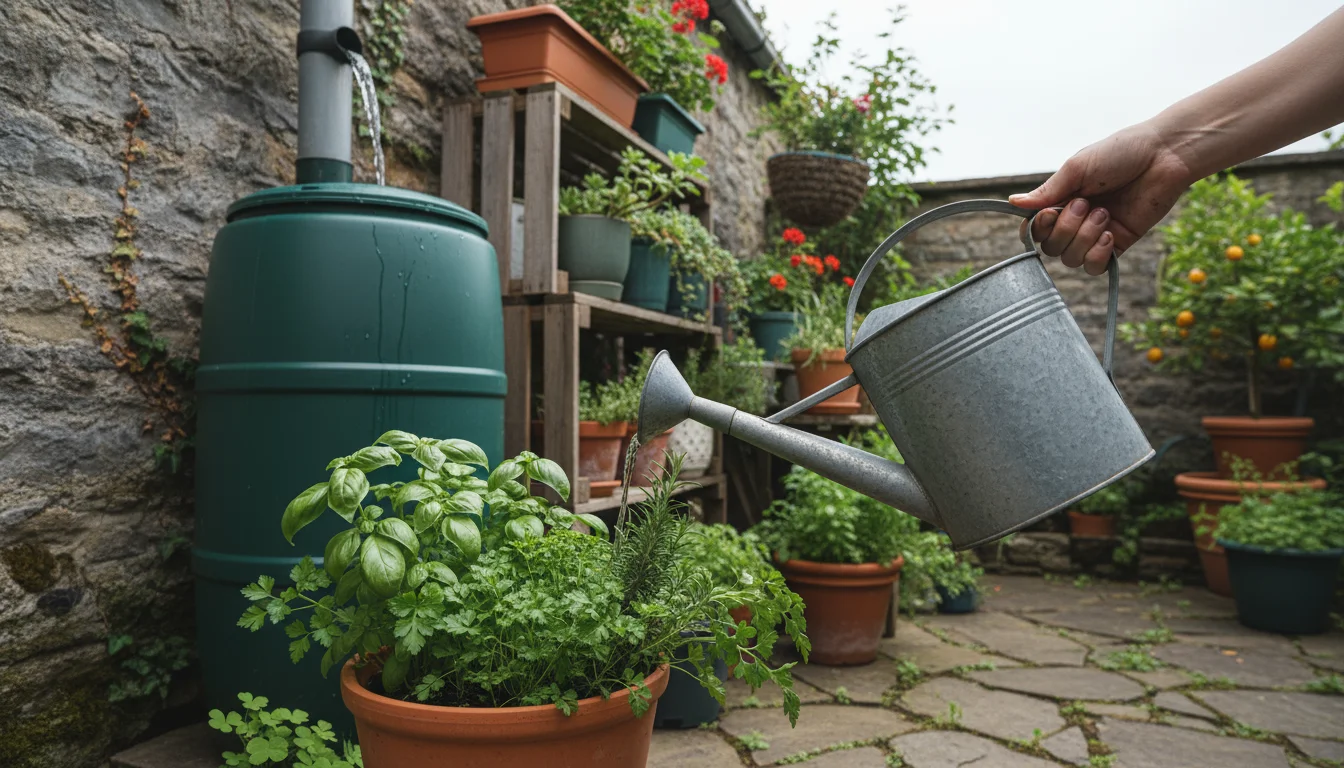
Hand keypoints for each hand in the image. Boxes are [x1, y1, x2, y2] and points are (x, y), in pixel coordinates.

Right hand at [1009, 122, 1194, 274]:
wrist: (1164, 156)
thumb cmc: (1121, 153)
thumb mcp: (1077, 168)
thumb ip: (1047, 191)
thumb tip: (1013, 202)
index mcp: (1062, 200)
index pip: (1035, 230)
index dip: (1039, 228)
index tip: (1051, 212)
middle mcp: (1076, 220)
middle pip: (1051, 248)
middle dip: (1067, 229)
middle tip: (1087, 203)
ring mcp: (1096, 234)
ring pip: (1071, 259)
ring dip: (1084, 238)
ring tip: (1104, 213)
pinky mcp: (1118, 245)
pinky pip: (1095, 268)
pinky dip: (1097, 255)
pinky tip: (1110, 234)